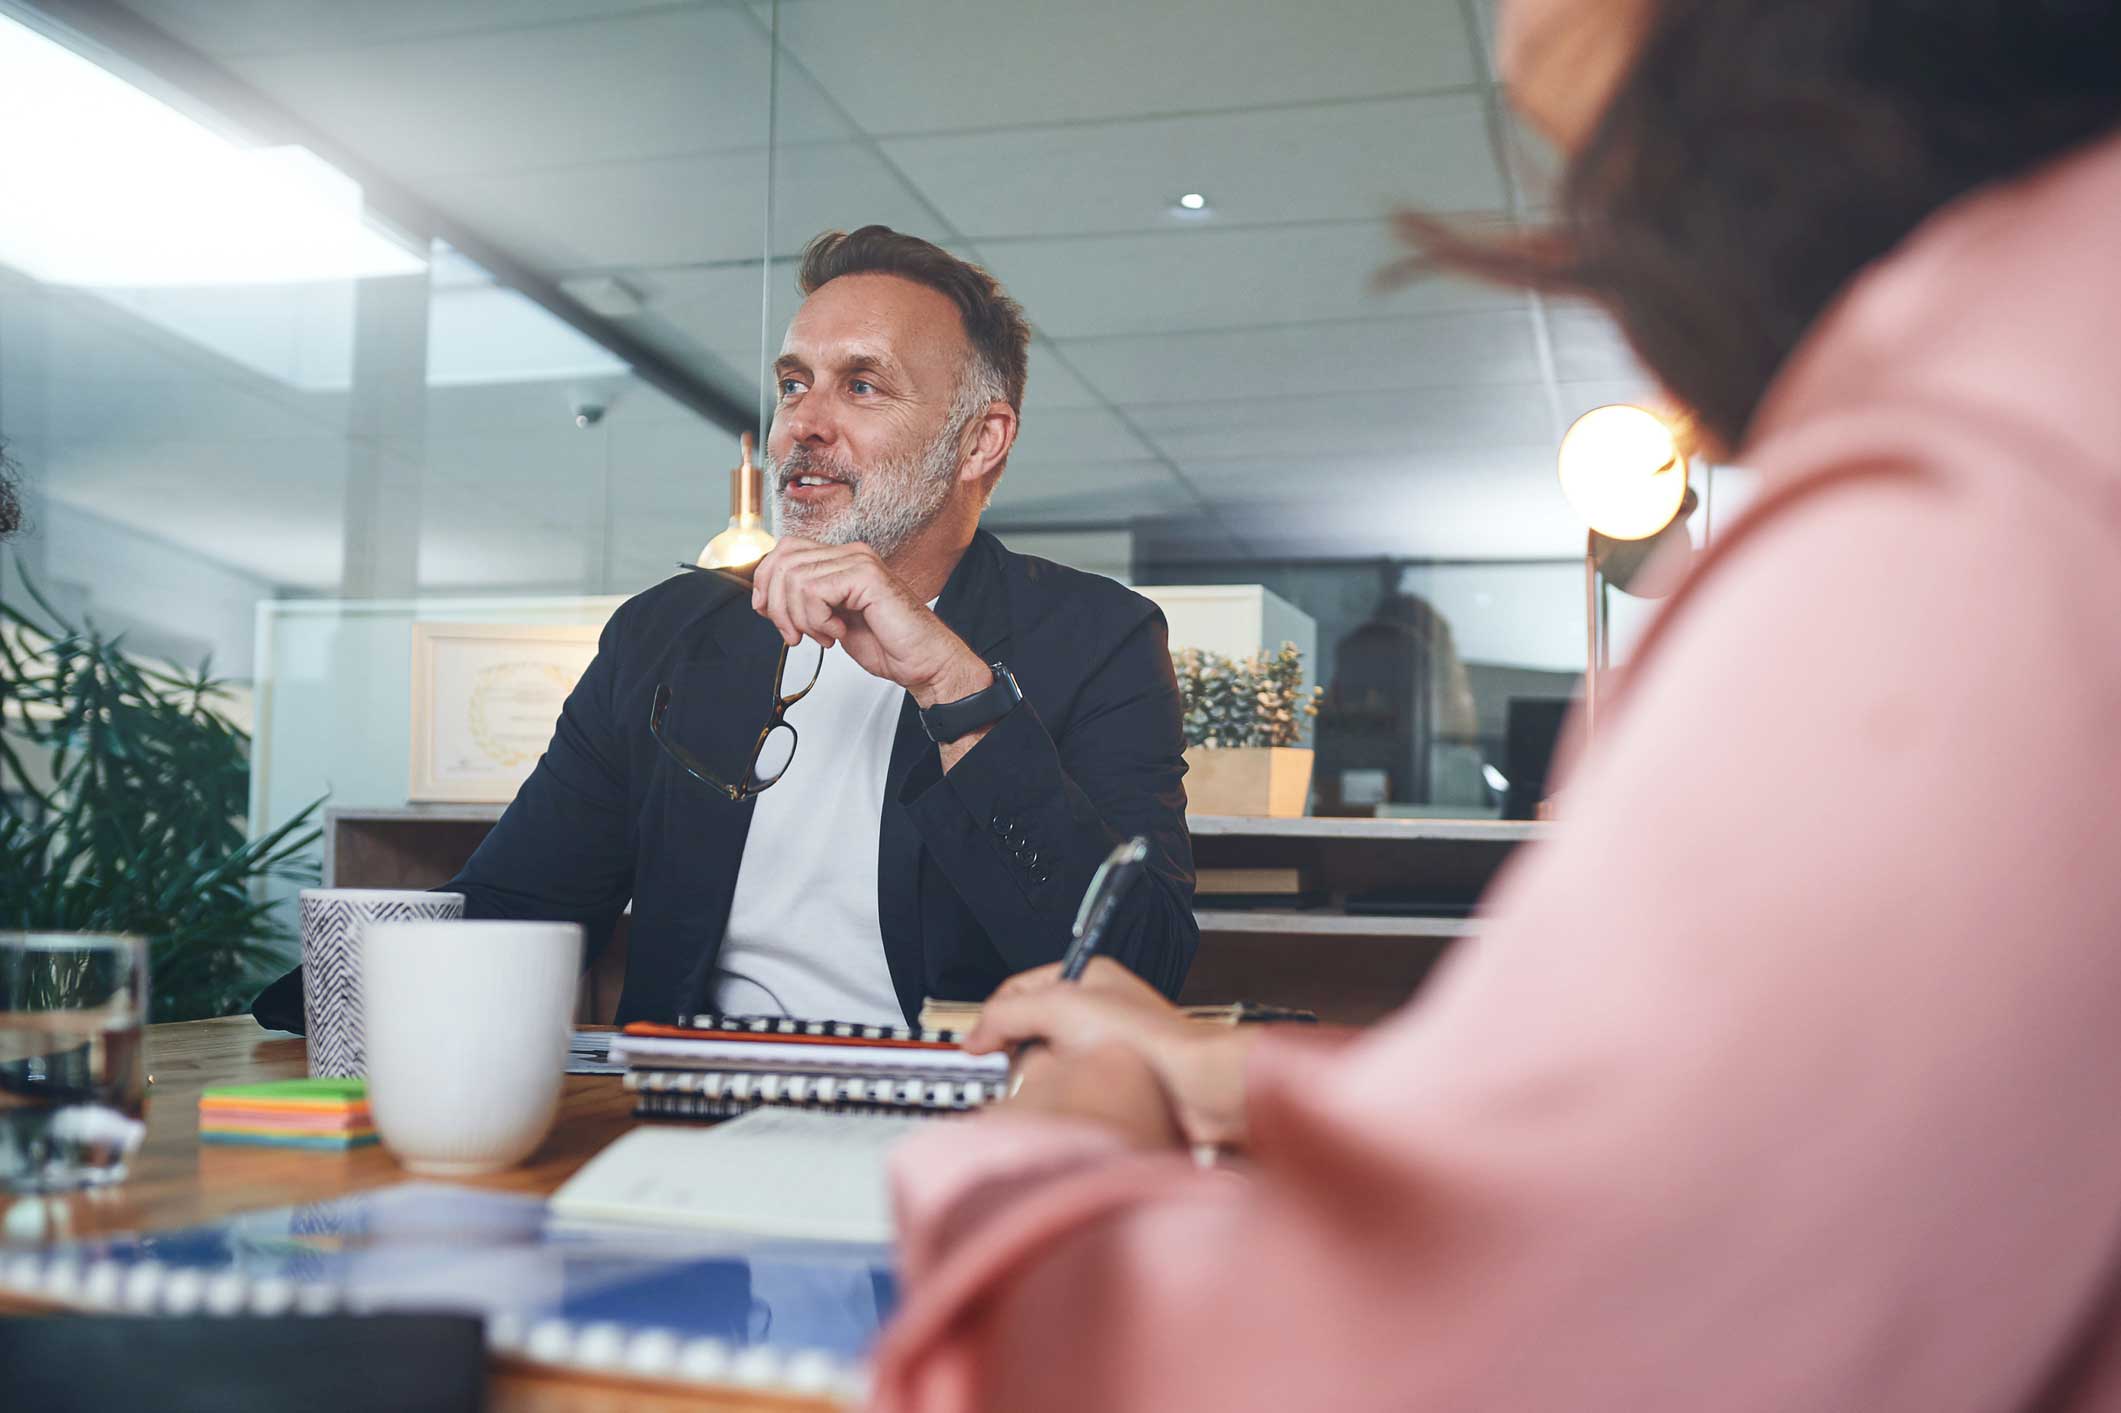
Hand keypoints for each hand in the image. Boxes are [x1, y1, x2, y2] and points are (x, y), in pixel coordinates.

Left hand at [749, 537, 990, 706]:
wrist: (923, 662)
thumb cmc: (886, 644)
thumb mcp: (830, 619)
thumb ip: (805, 602)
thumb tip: (765, 597)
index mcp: (842, 559)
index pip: (785, 550)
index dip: (766, 581)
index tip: (768, 613)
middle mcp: (850, 554)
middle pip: (784, 560)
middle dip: (778, 605)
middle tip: (796, 634)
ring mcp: (859, 561)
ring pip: (795, 577)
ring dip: (800, 616)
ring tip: (823, 635)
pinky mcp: (866, 576)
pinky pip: (815, 590)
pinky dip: (817, 619)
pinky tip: (838, 632)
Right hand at [968, 959, 1257, 1148]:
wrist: (1194, 1088)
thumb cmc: (1145, 1040)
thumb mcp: (1059, 1008)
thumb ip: (1008, 1015)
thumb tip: (975, 1037)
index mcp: (1089, 977)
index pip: (1021, 988)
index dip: (995, 1015)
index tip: (977, 1047)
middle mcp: (1098, 1008)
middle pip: (1033, 1027)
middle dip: (1019, 1048)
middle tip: (1007, 1068)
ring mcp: (1106, 1045)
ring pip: (1050, 1062)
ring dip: (1042, 1075)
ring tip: (1048, 1084)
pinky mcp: (1115, 1081)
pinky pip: (1072, 1087)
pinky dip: (1064, 1095)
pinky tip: (1068, 1101)